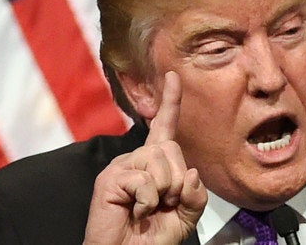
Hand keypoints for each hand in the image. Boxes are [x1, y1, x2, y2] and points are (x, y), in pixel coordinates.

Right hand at [84, 71, 207, 243]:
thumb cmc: (151, 236)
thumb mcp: (186, 215)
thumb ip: (196, 194)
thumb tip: (189, 173)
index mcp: (155, 164)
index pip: (165, 127)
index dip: (171, 102)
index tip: (174, 76)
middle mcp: (137, 159)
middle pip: (170, 148)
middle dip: (176, 181)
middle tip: (164, 203)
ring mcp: (122, 166)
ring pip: (159, 161)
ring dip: (164, 191)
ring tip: (149, 207)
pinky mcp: (110, 178)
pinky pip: (145, 180)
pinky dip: (148, 201)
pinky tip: (137, 211)